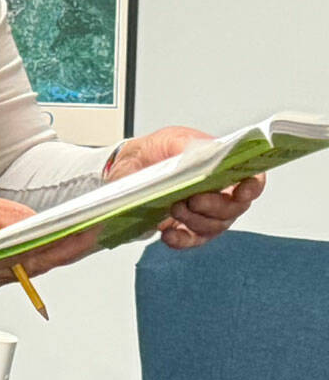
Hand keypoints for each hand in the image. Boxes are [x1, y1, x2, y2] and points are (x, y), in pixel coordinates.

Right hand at [0, 184, 100, 289]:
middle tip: (92, 233)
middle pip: (31, 266)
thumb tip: (39, 222)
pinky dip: (35, 258)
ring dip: (52, 255)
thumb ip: (6, 214)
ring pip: (26, 271)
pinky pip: (15, 270)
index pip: (25, 253)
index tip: (81, 232)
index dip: (58, 244)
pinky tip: (50, 245)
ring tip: (78, 236)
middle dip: (64, 250)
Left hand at [104, 125, 264, 249]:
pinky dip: (180, 240)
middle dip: (214, 206)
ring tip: (174, 208)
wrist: (128, 168)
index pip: (251, 179)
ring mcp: (204, 214)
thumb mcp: (168, 139)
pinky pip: (190, 240)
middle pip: (233, 208)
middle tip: (193, 200)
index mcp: (222, 167)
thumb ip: (187, 145)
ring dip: (195, 220)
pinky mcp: (185, 229)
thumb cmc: (155, 151)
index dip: (252, 187)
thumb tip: (202, 155)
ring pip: (213, 226)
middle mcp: (219, 193)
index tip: (242, 192)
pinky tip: (168, 234)